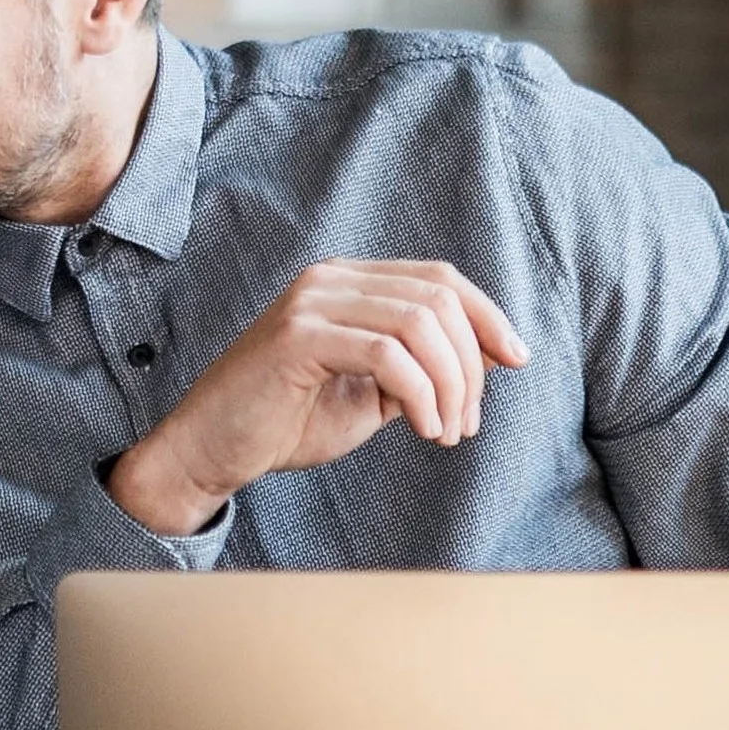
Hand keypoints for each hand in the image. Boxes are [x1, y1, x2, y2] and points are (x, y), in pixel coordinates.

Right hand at [105, 260, 531, 535]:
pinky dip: (421, 396)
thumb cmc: (287, 423)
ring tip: (446, 432)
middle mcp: (331, 279)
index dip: (488, 317)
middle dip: (472, 364)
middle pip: (438, 299)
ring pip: (420, 324)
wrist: (211, 450)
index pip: (439, 280)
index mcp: (349, 283)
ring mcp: (312, 302)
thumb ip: (420, 370)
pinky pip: (388, 355)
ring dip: (451, 385)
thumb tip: (487, 362)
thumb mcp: (371, 395)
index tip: (517, 361)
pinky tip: (424, 429)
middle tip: (468, 423)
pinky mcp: (298, 337)